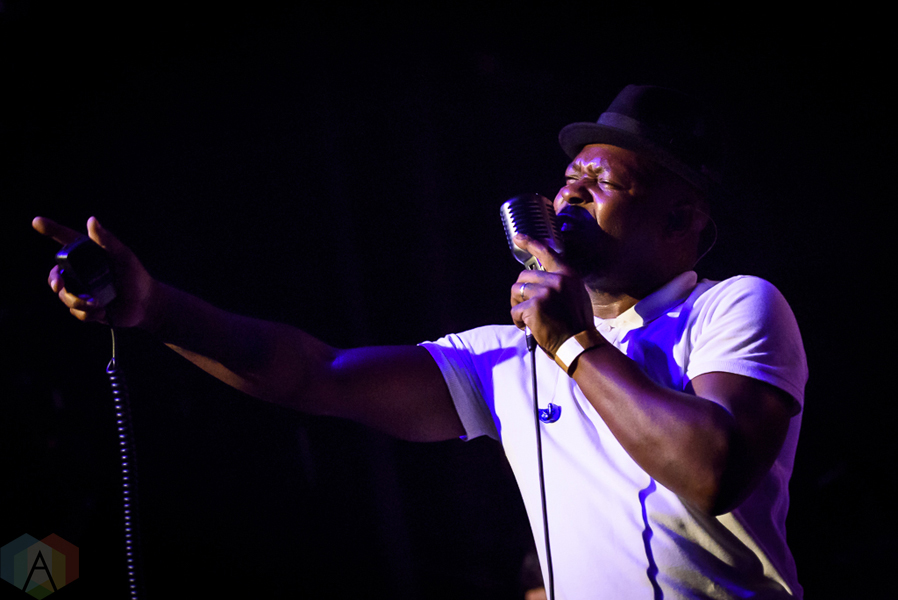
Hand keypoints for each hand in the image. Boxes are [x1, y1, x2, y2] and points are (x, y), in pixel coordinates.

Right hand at [33, 216, 157, 328]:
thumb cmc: (137, 276)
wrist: (145, 305)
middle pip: (57, 274)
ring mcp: (83, 290)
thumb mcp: (123, 257)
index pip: (67, 240)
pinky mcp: (87, 308)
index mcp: (90, 255)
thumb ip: (107, 240)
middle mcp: (82, 271)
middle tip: (59, 286)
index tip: (36, 221)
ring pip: (65, 296)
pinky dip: (87, 313)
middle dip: (54, 281)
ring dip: (79, 302)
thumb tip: (91, 220)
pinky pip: (76, 312)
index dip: (51, 229)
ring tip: (99, 305)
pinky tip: (103, 312)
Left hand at [509, 234, 593, 355]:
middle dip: (521, 292)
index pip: (546, 252)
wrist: (581, 345)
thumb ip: (560, 283)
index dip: (529, 242)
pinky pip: (514, 310)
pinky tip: (530, 328)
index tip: (518, 237)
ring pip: (516, 292)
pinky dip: (518, 321)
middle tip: (528, 308)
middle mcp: (556, 280)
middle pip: (523, 276)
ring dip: (518, 306)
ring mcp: (544, 292)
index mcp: (568, 274)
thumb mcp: (576, 295)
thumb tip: (540, 278)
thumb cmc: (577, 324)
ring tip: (529, 319)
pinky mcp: (534, 307)